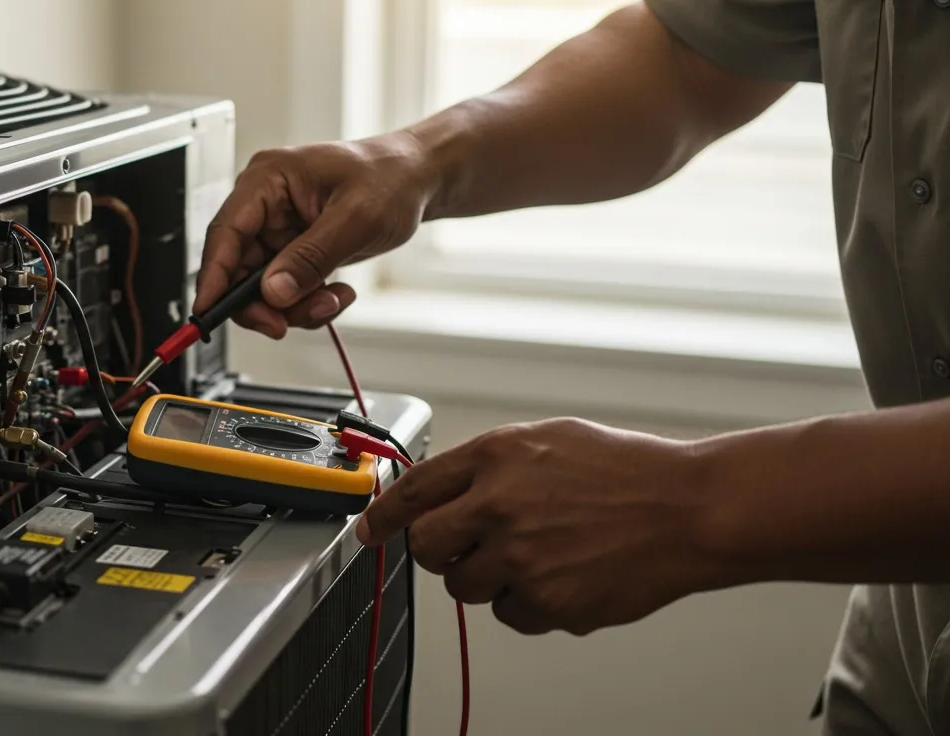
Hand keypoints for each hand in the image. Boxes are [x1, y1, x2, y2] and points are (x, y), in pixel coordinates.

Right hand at [193, 132, 434, 337]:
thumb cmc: (391, 178)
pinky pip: (285, 290)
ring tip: (332, 301)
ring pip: (261, 287)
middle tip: (286, 324)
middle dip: (265, 303)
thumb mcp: (355, 218)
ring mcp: (278, 229)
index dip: (213, 277)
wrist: (419, 179)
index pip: (225, 232)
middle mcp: (265, 204)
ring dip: (293, 307)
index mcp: (268, 179)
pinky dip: (307, 303)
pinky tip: (336, 294)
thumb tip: (272, 292)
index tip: (207, 314)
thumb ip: (310, 257)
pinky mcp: (294, 249)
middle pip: (237, 269)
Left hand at [357, 417, 726, 635]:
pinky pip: (510, 616)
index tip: (369, 531)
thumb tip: (439, 490)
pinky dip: (530, 604)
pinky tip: (565, 575)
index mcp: (495, 456)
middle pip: (425, 546)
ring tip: (539, 553)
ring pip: (464, 586)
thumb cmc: (626, 471)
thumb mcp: (547, 440)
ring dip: (490, 578)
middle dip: (438, 551)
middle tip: (469, 546)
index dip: (382, 515)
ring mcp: (520, 557)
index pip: (413, 490)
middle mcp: (498, 505)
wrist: (688, 509)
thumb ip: (487, 465)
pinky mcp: (546, 601)